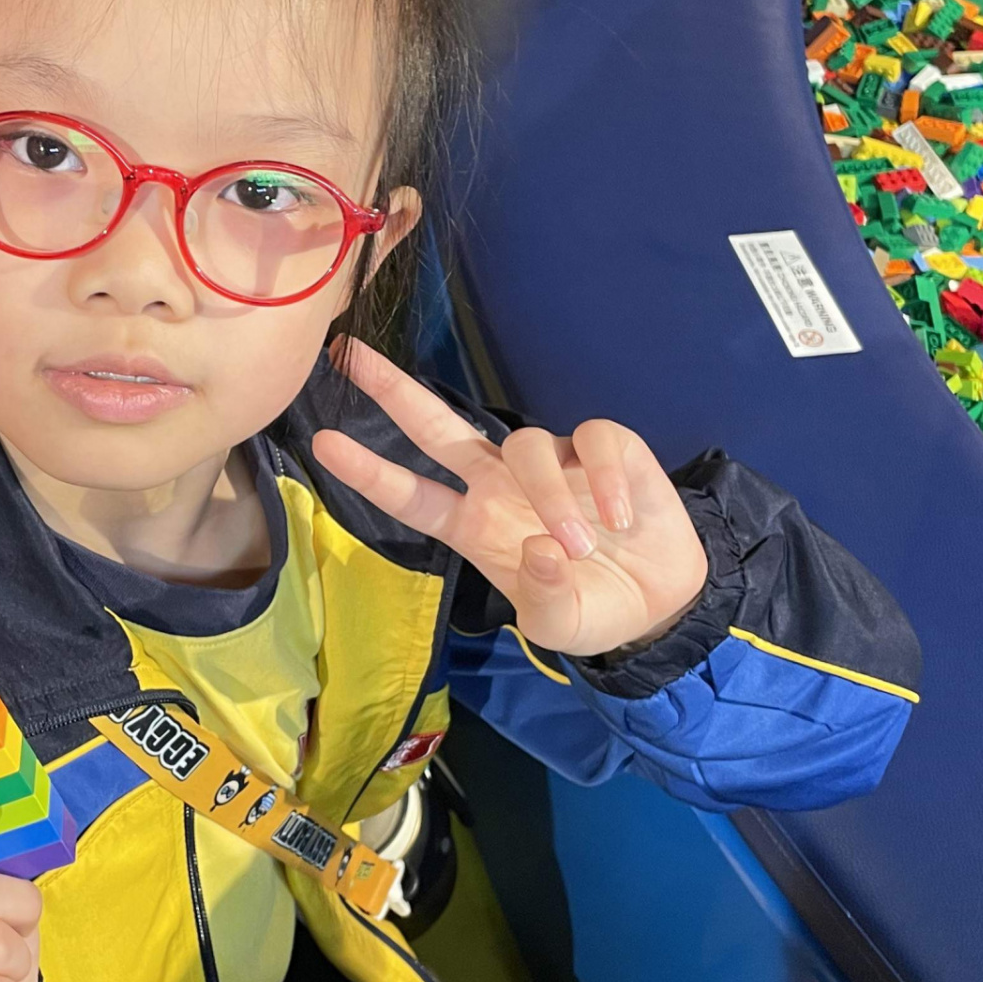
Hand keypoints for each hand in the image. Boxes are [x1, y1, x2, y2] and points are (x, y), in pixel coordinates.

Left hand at [310, 339, 708, 657]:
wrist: (659, 602)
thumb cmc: (592, 608)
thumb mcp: (560, 624)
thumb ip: (545, 597)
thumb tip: (540, 549)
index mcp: (473, 526)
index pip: (410, 495)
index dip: (369, 472)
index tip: (323, 444)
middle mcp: (500, 484)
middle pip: (437, 427)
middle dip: (394, 392)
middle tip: (351, 357)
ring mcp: (549, 462)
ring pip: (526, 445)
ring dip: (551, 496)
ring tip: (583, 547)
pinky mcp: (603, 450)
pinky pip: (592, 441)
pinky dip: (605, 477)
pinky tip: (621, 515)